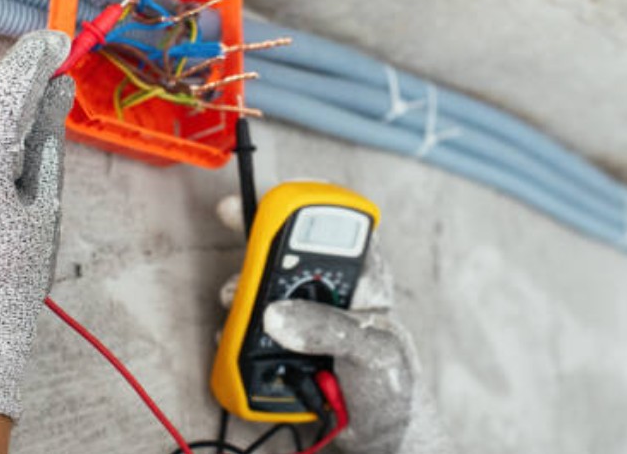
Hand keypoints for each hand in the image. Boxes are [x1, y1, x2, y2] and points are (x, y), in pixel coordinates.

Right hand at [215, 196, 446, 453]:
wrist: (380, 437)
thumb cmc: (392, 388)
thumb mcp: (372, 353)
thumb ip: (330, 329)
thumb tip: (278, 314)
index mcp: (362, 282)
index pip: (336, 228)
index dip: (307, 203)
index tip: (273, 197)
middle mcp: (328, 293)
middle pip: (286, 253)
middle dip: (256, 247)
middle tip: (234, 238)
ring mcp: (301, 319)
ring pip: (261, 289)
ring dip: (241, 295)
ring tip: (236, 307)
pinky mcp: (280, 347)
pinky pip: (248, 330)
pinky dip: (234, 332)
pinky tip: (234, 342)